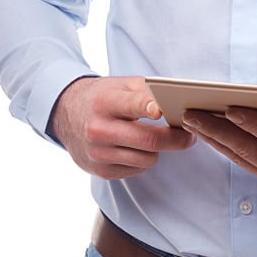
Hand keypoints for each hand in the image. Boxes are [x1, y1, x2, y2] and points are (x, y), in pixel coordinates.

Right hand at [48, 76, 195, 179]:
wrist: (67, 115)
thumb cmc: (102, 97)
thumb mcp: (120, 85)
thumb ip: (147, 91)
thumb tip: (176, 101)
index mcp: (106, 102)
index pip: (133, 105)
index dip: (151, 108)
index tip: (165, 110)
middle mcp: (99, 129)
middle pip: (149, 141)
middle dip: (176, 139)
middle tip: (189, 135)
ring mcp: (99, 153)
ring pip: (147, 159)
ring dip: (158, 150)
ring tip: (158, 137)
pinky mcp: (100, 171)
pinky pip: (137, 169)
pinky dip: (143, 159)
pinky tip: (137, 147)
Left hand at [182, 108, 256, 211]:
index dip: (254, 124)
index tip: (231, 108)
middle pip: (247, 151)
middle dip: (218, 132)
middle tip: (192, 113)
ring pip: (241, 159)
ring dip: (215, 140)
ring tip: (192, 121)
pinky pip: (246, 162)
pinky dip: (227, 147)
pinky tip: (212, 134)